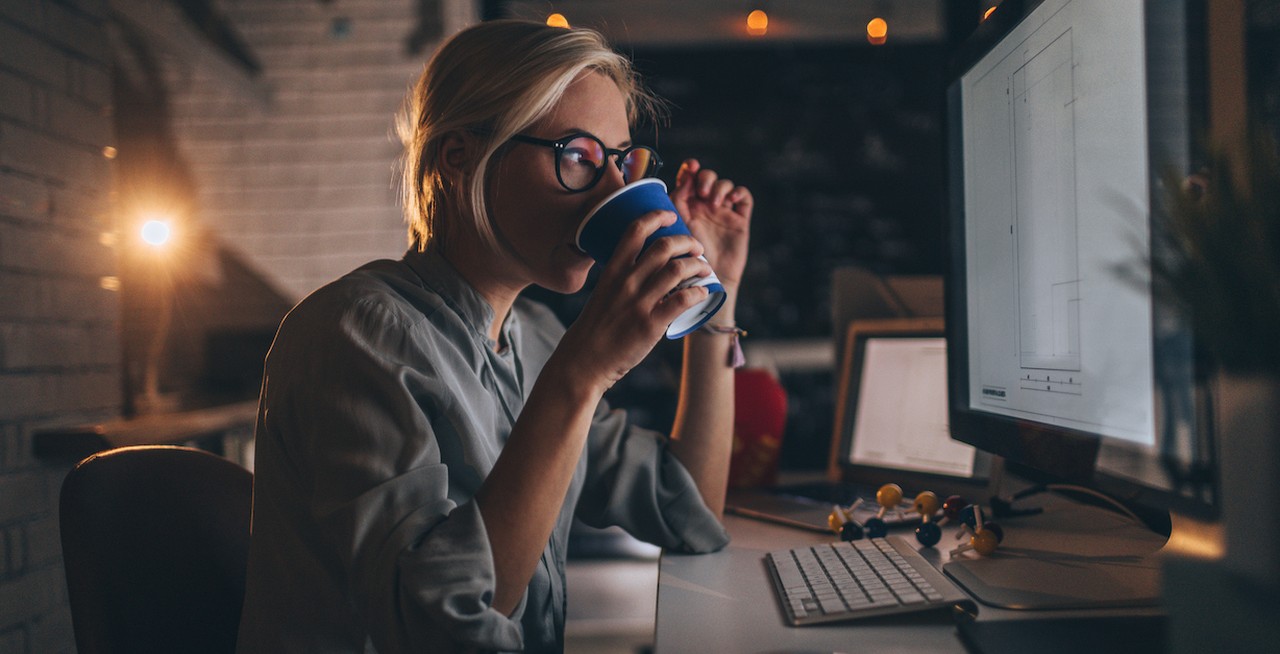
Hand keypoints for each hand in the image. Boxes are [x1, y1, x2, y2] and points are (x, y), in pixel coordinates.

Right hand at [558, 210, 713, 390]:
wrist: (585, 360)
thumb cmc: (596, 326)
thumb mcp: (604, 292)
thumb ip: (624, 277)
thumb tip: (651, 268)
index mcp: (613, 270)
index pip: (635, 230)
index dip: (656, 216)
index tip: (671, 216)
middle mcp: (627, 281)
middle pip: (664, 246)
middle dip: (687, 241)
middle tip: (696, 248)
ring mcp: (639, 302)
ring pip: (678, 270)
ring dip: (698, 265)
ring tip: (704, 268)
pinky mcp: (651, 324)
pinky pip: (682, 300)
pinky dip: (698, 293)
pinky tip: (703, 293)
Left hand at [670, 159, 751, 288]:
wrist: (705, 283)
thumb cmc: (684, 261)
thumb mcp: (675, 230)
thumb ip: (675, 205)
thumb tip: (680, 181)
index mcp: (686, 207)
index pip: (689, 178)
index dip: (690, 168)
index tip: (690, 167)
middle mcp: (704, 207)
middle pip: (708, 177)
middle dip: (705, 178)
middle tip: (701, 193)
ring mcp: (723, 213)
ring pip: (725, 184)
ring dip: (719, 187)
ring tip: (713, 203)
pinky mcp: (739, 220)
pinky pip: (744, 197)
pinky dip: (738, 193)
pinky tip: (730, 200)